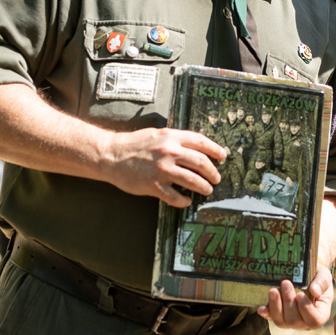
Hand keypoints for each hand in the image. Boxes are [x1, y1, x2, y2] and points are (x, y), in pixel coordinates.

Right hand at [104, 127, 226, 207]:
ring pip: (193, 181)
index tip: (223, 156)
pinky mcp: (154, 185)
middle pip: (201, 163)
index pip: (201, 142)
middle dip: (212, 172)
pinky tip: (187, 200)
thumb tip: (196, 148)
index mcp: (171, 137)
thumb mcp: (158, 134)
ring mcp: (162, 170)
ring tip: (207, 190)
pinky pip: (175, 197)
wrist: (111, 155)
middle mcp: (169, 152)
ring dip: (203, 187)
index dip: (215, 149)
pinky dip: (184, 200)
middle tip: (216, 178)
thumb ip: (176, 140)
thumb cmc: (135, 144)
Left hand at [257, 267, 333, 328]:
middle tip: (285, 283)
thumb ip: (322, 283)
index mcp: (320, 315)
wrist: (308, 276)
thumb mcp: (325, 276)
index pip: (314, 319)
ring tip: (273, 290)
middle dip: (288, 301)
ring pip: (281, 321)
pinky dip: (266, 313)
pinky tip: (261, 307)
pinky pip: (271, 318)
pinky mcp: (279, 317)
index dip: (306, 309)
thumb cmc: (318, 277)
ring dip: (276, 306)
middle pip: (295, 320)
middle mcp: (305, 322)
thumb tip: (314, 291)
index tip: (300, 294)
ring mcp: (291, 322)